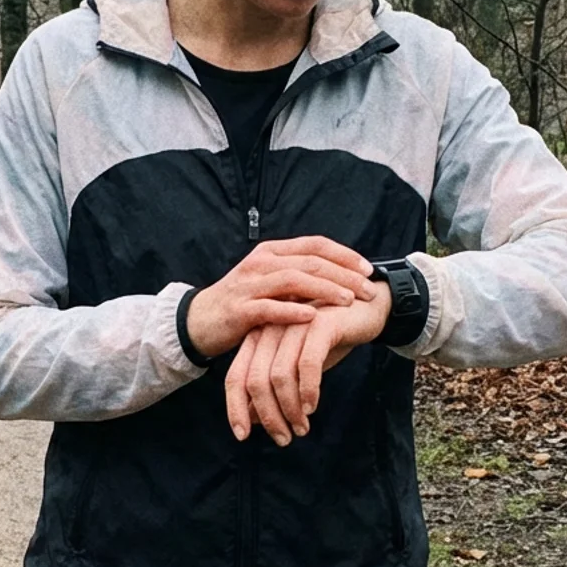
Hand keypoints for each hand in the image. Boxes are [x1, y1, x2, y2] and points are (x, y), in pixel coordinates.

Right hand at [185, 237, 376, 359]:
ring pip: (293, 281)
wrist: (198, 322)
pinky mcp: (239, 311)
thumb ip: (298, 277)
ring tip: (348, 301)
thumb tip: (339, 278)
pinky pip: (269, 308)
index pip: (314, 245)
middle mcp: (260, 263)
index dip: (344, 255)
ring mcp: (248, 285)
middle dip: (344, 275)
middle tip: (368, 289)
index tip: (368, 269)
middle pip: (310, 262)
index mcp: (271, 252)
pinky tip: (312, 318)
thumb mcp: (269, 282)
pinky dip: (292, 311)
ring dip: (324, 290)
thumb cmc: (242, 304)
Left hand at [225, 285, 392, 443]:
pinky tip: (312, 407)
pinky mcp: (320, 323)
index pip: (236, 377)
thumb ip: (272, 389)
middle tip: (284, 439)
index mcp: (258, 338)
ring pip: (279, 376)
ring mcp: (293, 324)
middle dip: (268, 416)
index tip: (242, 436)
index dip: (235, 408)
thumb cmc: (328, 340)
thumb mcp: (296, 368)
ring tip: (302, 428)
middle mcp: (271, 329)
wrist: (367, 307)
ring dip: (290, 409)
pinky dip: (308, 390)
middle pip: (254, 381)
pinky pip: (307, 364)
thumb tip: (251, 420)